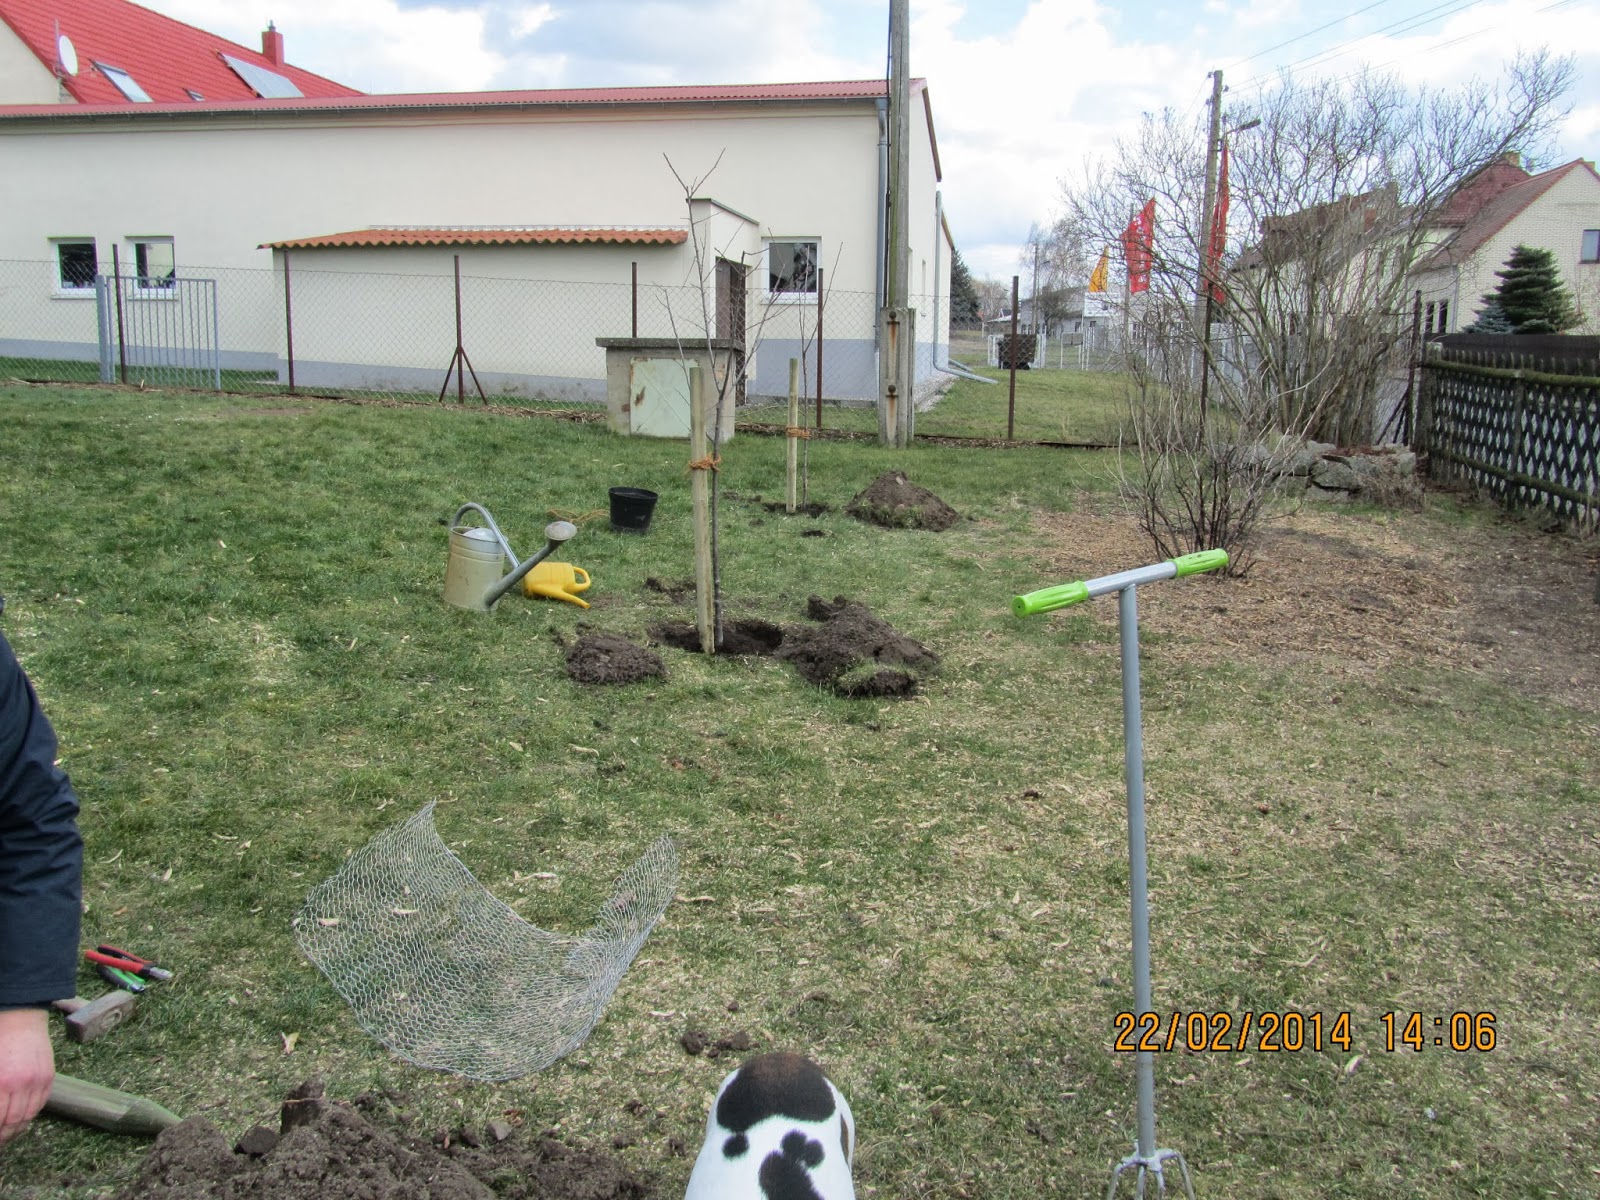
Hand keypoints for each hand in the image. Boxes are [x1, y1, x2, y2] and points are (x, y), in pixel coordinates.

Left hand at [0, 1008, 53, 1145]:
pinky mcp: (48, 1076)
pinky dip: (31, 1114)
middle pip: (13, 1122)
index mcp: (1, 1083)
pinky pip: (41, 1103)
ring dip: (18, 1128)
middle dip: (5, 1135)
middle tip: (0, 1141)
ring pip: (29, 1115)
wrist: (19, 1018)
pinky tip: (23, 1117)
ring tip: (10, 1133)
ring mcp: (37, 1080)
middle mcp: (21, 1084)